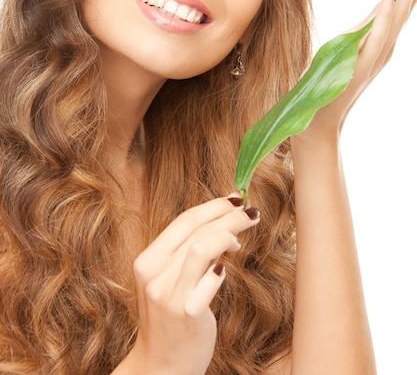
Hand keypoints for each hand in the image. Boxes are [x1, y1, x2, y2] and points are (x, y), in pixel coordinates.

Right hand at [126, 195, 259, 374]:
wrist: (161, 366)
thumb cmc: (170, 318)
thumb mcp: (168, 280)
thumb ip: (185, 253)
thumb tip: (221, 221)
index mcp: (147, 261)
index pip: (183, 220)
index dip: (212, 206)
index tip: (235, 199)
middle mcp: (154, 275)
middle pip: (196, 229)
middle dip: (228, 215)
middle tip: (250, 212)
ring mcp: (169, 295)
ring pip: (202, 247)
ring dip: (228, 235)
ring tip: (239, 241)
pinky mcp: (188, 313)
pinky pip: (212, 278)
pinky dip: (222, 269)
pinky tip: (225, 270)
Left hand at [296, 0, 416, 141]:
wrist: (318, 118)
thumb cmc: (332, 80)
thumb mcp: (351, 41)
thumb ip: (371, 21)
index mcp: (382, 38)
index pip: (401, 3)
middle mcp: (385, 45)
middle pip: (404, 5)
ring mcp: (374, 55)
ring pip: (395, 16)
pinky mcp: (360, 64)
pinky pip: (375, 35)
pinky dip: (383, 15)